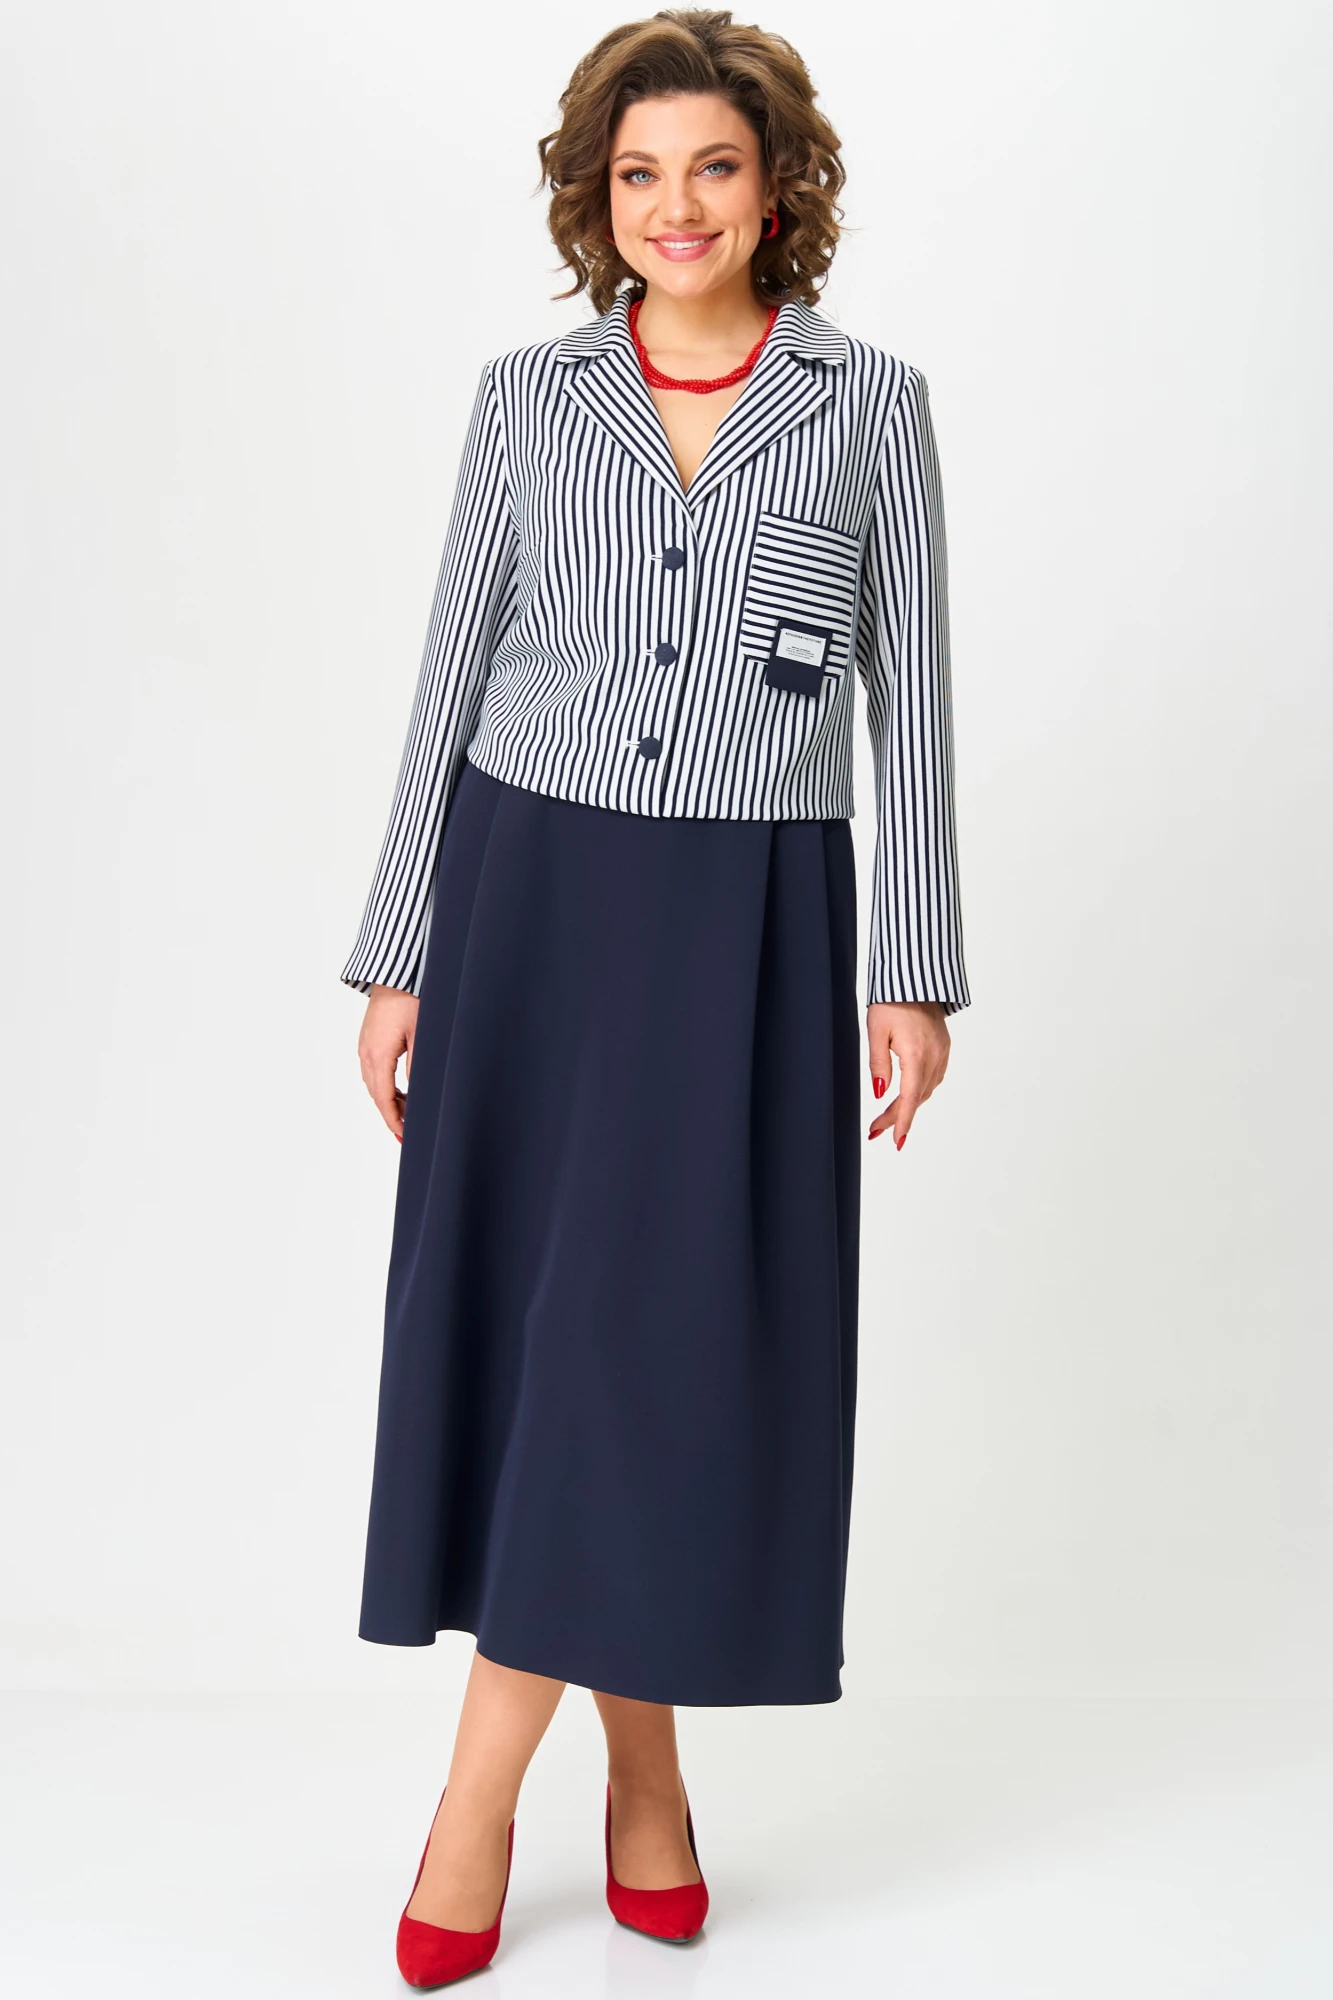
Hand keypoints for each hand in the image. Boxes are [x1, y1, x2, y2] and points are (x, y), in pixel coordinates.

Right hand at [359, 985, 419, 1140]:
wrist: (394, 974)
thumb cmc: (410, 1000)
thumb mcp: (420, 1036)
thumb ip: (417, 1068)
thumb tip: (418, 1095)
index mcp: (377, 1056)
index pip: (384, 1099)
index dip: (394, 1120)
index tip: (404, 1136)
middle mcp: (366, 1053)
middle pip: (376, 1095)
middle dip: (392, 1114)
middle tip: (408, 1131)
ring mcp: (364, 1046)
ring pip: (373, 1084)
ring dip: (389, 1100)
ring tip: (407, 1112)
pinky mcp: (368, 1039)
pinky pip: (373, 1071)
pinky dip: (385, 1085)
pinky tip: (399, 1089)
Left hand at [866, 1001, 949, 1148]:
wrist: (915, 979)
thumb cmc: (891, 1001)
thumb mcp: (875, 1031)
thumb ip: (878, 1064)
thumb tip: (880, 1093)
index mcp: (916, 1053)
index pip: (910, 1097)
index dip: (902, 1121)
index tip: (896, 1140)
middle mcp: (934, 1056)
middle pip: (917, 1097)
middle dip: (897, 1117)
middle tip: (877, 1131)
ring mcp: (942, 1052)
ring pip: (926, 1089)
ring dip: (909, 1105)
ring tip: (887, 1117)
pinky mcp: (944, 1048)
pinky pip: (933, 1078)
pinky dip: (920, 1091)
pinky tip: (908, 1095)